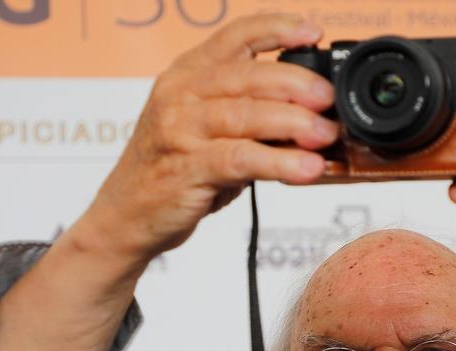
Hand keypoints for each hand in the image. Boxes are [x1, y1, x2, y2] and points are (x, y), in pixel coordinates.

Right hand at [76, 14, 338, 262]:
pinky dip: (279, 163)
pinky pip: (240, 159)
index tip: (312, 32)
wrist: (126, 215)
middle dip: (296, 84)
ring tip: (326, 136)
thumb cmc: (174, 170)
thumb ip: (252, 117)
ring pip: (245, 115)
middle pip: (247, 76)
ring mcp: (178, 130)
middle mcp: (179, 95)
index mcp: (187, 75)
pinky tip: (307, 169)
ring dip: (293, 124)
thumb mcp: (209, 130)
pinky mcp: (185, 169)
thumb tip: (315, 118)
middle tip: (329, 100)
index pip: (234, 36)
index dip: (276, 29)